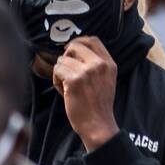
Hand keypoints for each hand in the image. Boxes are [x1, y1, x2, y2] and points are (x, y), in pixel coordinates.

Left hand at [52, 37, 118, 151]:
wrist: (98, 123)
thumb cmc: (98, 104)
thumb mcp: (106, 79)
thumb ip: (96, 64)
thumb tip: (74, 51)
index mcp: (109, 63)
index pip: (93, 40)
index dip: (78, 42)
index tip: (70, 50)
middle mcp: (99, 64)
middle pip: (75, 46)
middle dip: (66, 56)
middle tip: (65, 70)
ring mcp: (87, 71)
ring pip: (63, 60)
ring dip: (60, 72)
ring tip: (65, 85)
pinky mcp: (74, 80)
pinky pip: (57, 70)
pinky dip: (56, 80)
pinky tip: (63, 90)